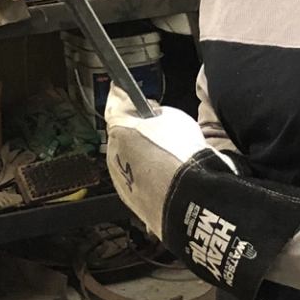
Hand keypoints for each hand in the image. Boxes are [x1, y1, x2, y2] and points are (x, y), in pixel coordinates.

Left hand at [103, 87, 229, 235]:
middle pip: (121, 136)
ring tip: (167, 157)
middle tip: (159, 130)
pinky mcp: (130, 201)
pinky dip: (148, 177)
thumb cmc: (180, 154)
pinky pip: (137, 181)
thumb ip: (155, 111)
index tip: (134, 97)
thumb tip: (151, 113)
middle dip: (135, 131)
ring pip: (128, 160)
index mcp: (118, 131)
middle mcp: (112, 155)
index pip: (115, 106)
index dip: (127, 100)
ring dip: (141, 156)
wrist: (187, 200)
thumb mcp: (173, 117)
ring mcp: (119, 181)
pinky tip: (166, 178)